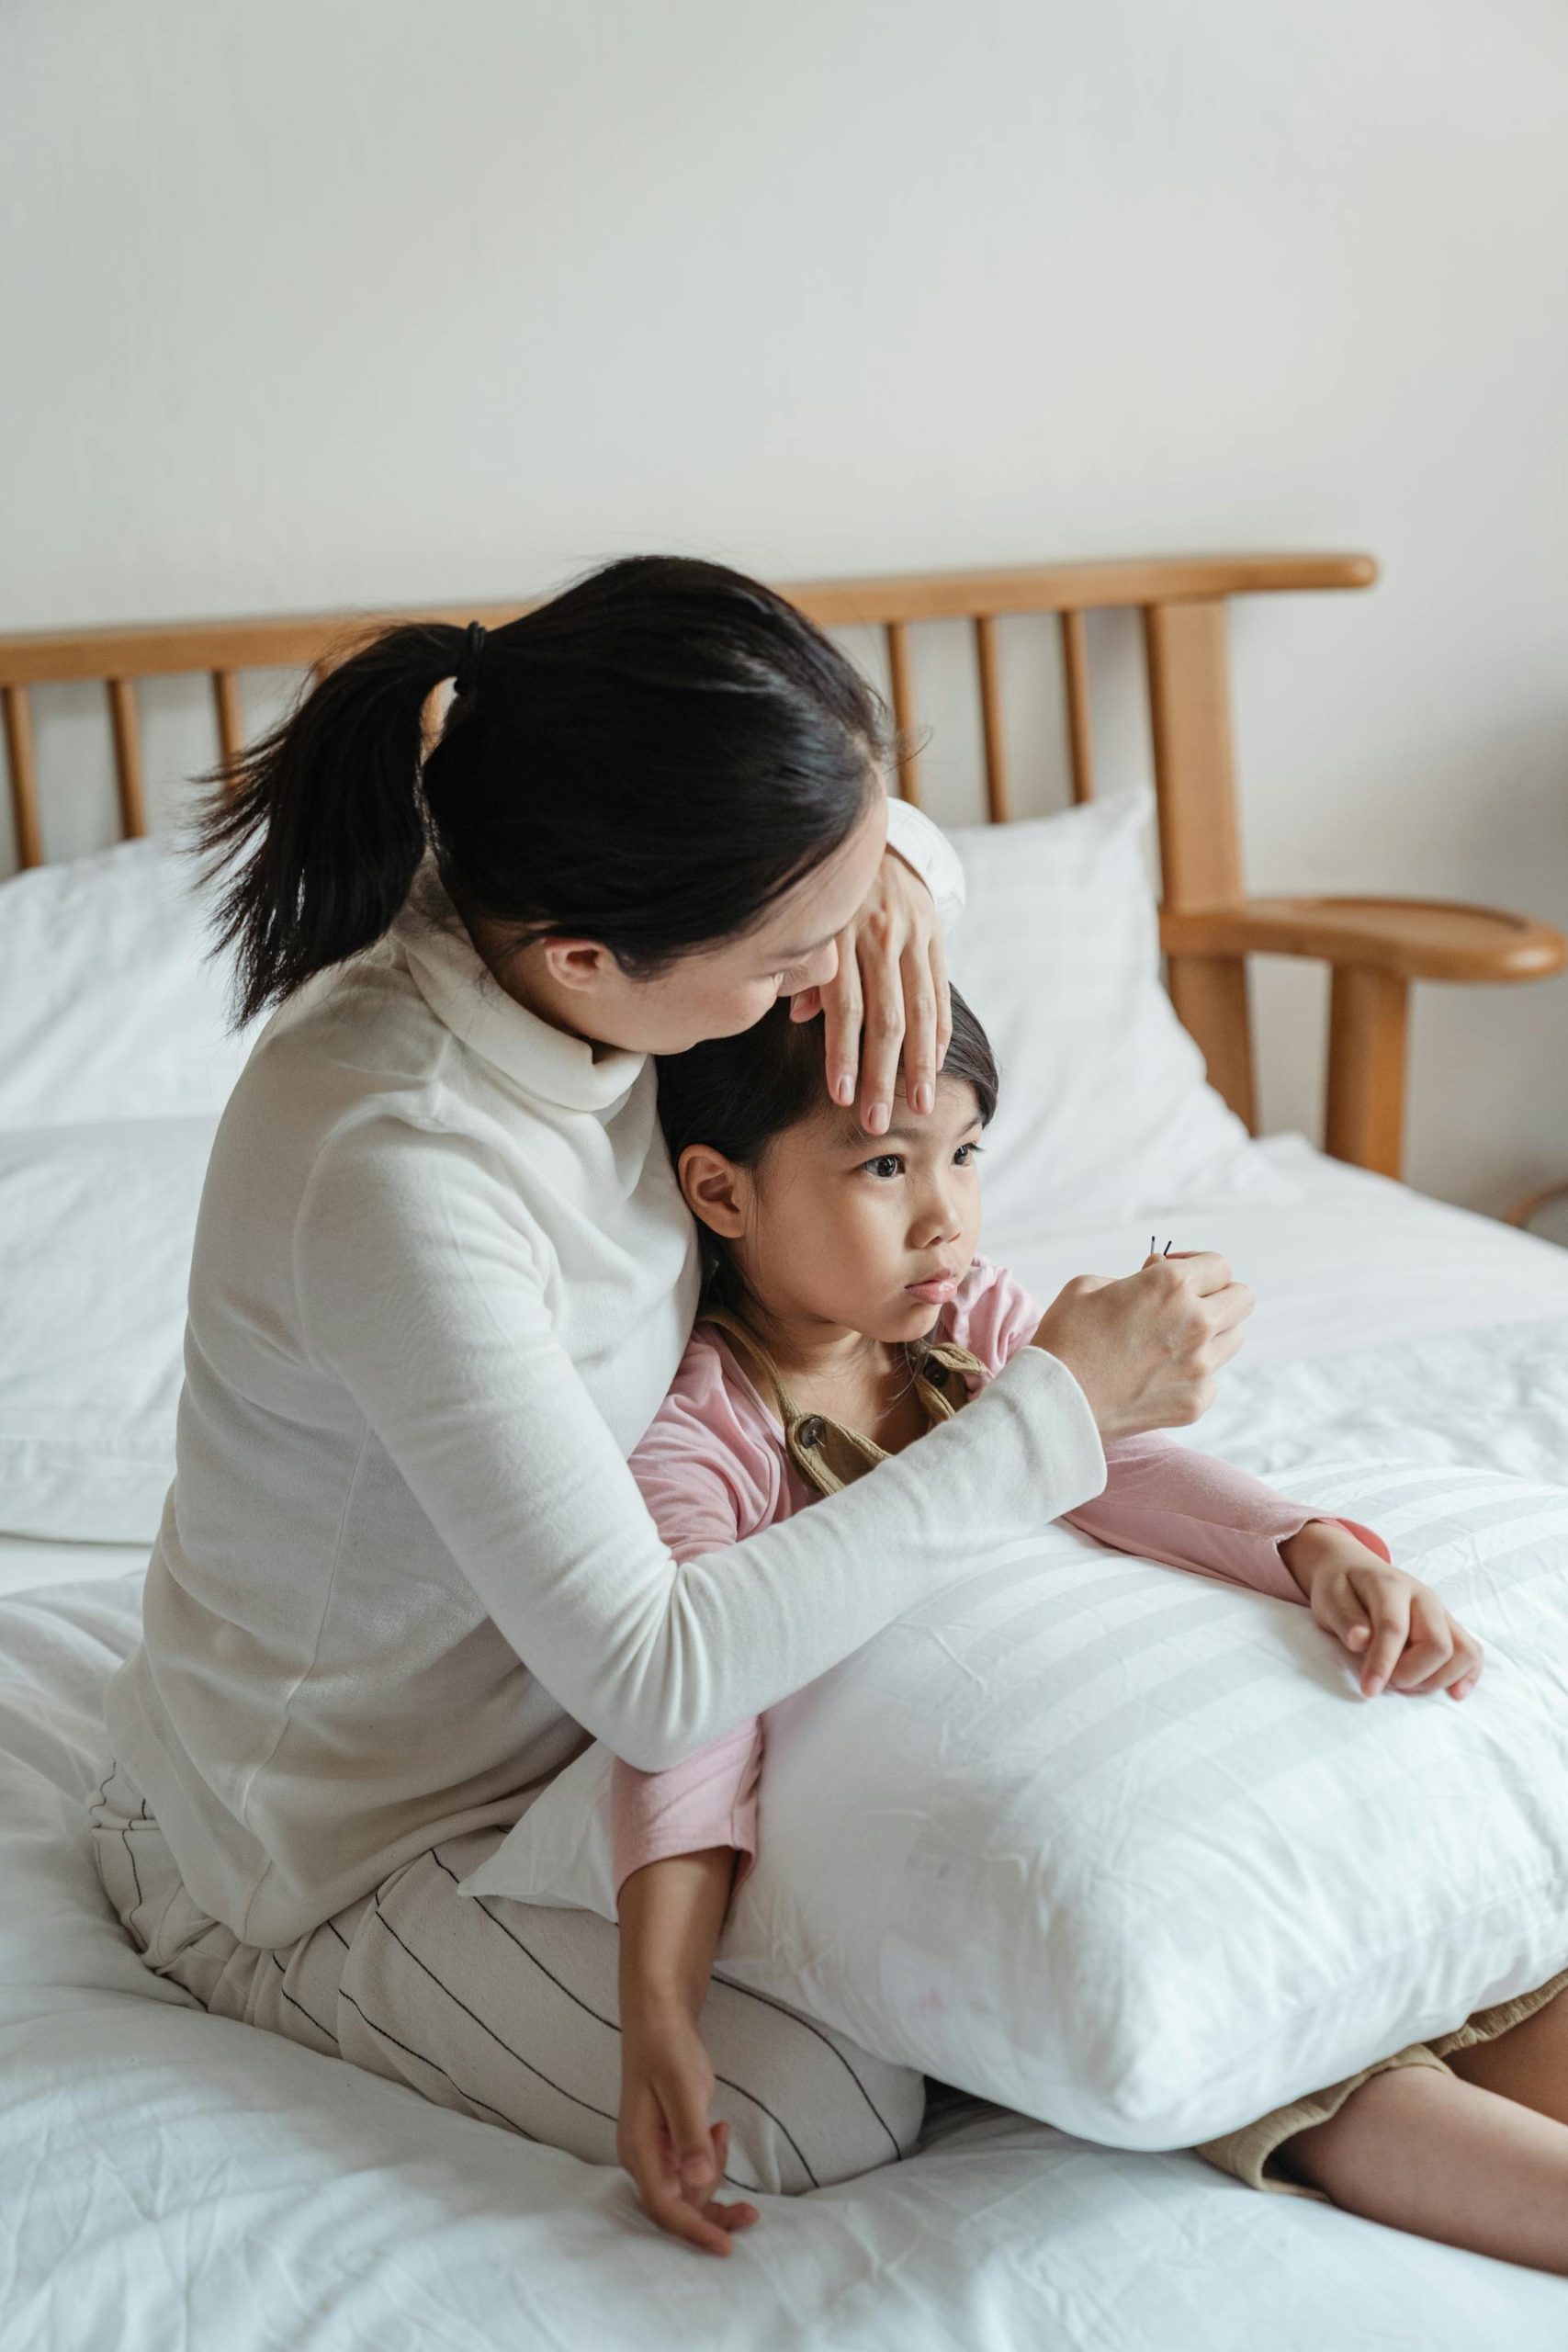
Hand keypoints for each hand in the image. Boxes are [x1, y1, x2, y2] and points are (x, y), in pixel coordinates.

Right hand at [618, 1998, 759, 2257]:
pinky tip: (718, 2129)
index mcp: (638, 2150)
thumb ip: (690, 2133)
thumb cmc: (667, 2048)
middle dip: (713, 2212)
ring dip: (714, 2177)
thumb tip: (698, 2179)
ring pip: (687, 2190)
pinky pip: (691, 2170)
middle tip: (751, 2212)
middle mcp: (642, 2158)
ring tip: (722, 2132)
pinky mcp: (667, 2142)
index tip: (726, 2246)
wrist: (659, 2017)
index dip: (694, 2230)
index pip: (664, 2207)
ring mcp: (654, 2151)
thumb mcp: (683, 2087)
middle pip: (677, 2206)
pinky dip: (710, 2161)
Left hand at [788, 843, 948, 1135]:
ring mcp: (912, 937)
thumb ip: (804, 968)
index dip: (843, 1057)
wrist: (879, 838)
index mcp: (841, 938)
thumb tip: (801, 1015)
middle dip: (881, 1076)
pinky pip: (939, 992)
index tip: (842, 1099)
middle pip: (884, 1020)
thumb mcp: (809, 923)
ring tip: (920, 1107)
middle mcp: (879, 938)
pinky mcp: (935, 935)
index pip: (845, 1010)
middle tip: (877, 1122)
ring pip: (919, 1012)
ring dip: (918, 1066)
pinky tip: (934, 1066)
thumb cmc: (829, 894)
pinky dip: (939, 1033)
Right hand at [1031, 1249, 1252, 1438]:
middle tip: (1188, 1305)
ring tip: (1173, 1342)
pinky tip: (1158, 1376)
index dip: (1199, 1267)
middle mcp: (1196, 1321)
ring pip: (1234, 1338)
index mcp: (1171, 1284)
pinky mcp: (1197, 1400)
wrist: (1055, 1403)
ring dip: (1212, 1334)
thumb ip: (1135, 1275)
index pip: (1220, 1265)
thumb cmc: (1065, 1338)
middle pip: (1243, 1298)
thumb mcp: (1089, 1285)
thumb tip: (1158, 1273)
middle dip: (1219, 1296)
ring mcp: (1201, 1365)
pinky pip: (1212, 1378)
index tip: (1177, 1275)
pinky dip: (1193, 1374)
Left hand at [1279, 1519, 1483, 1700]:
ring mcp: (1442, 1612)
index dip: (1383, 1663)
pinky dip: (1467, 1676)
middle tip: (1387, 1682)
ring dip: (1437, 1679)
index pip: (1394, 1628)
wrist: (1354, 1569)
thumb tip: (1360, 1641)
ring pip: (1463, 1652)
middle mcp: (1424, 1597)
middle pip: (1438, 1644)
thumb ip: (1345, 1618)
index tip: (1368, 1690)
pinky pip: (1472, 1653)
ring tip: (1407, 1684)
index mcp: (1391, 1585)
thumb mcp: (1329, 1597)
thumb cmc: (1340, 1588)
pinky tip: (1453, 1693)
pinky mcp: (1450, 1627)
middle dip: (1412, 1674)